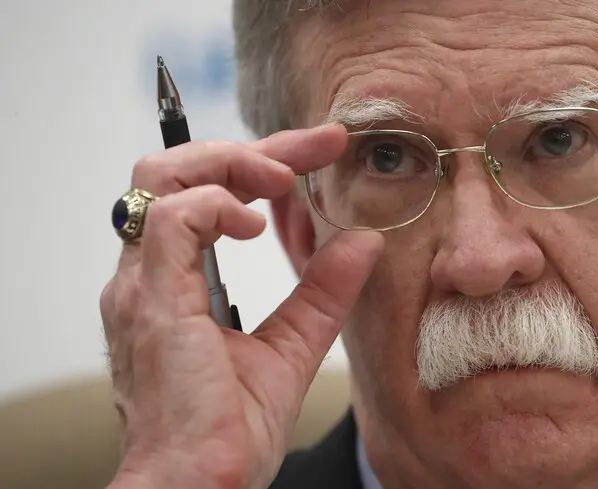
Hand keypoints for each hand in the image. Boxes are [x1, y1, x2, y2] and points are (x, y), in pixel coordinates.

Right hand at [99, 124, 383, 488]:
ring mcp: (143, 283)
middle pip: (177, 169)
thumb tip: (363, 241)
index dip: (264, 160)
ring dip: (231, 164)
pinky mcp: (152, 300)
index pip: (207, 192)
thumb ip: (322, 292)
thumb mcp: (291, 346)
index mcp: (171, 280)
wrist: (199, 486)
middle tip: (314, 148)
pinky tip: (256, 225)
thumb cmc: (228, 430)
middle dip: (250, 147)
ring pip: (163, 177)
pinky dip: (218, 206)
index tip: (322, 150)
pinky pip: (174, 221)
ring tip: (283, 179)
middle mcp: (148, 273)